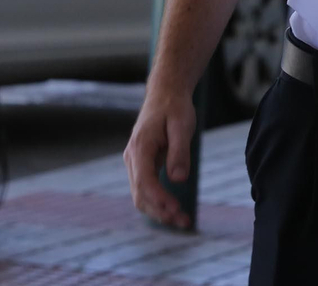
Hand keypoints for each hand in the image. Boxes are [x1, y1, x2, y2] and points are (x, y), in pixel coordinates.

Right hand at [124, 85, 196, 228]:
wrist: (165, 94)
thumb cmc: (175, 108)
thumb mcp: (182, 125)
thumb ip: (180, 151)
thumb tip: (178, 179)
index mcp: (140, 147)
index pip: (144, 180)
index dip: (159, 198)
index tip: (175, 209)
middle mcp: (132, 158)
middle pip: (140, 194)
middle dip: (161, 211)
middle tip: (185, 222)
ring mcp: (134, 163)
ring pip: (141, 195)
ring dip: (160, 211)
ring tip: (183, 221)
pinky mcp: (141, 166)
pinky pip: (146, 189)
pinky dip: (158, 202)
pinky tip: (174, 210)